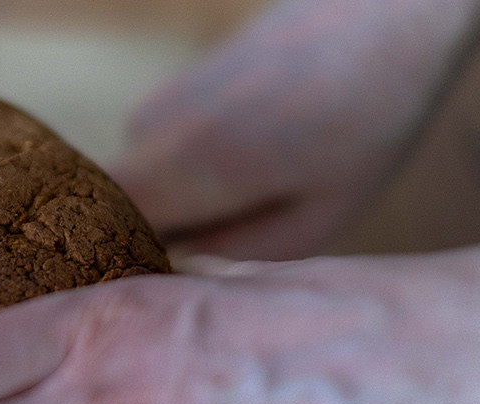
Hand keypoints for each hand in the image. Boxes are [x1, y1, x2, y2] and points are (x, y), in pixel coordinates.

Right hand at [110, 0, 479, 259]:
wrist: (384, 14)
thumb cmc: (368, 118)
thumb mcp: (316, 218)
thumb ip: (230, 257)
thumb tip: (172, 275)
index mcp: (187, 166)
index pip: (96, 234)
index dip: (110, 270)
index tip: (152, 299)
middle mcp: (151, 129)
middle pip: (115, 218)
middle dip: (155, 247)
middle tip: (219, 266)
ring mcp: (155, 104)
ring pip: (140, 188)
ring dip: (182, 209)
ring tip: (255, 207)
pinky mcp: (170, 91)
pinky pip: (159, 159)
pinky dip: (194, 178)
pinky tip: (256, 172)